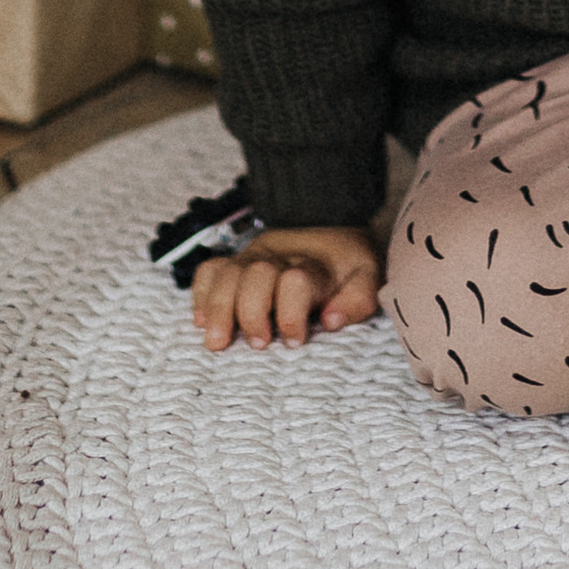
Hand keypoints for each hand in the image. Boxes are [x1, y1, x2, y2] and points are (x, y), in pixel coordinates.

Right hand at [191, 223, 379, 350]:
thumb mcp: (367, 278)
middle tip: (258, 343)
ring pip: (227, 273)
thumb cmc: (347, 263)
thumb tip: (330, 320)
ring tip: (217, 341)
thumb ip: (357, 300)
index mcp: (313, 263)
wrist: (330, 225)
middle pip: (256, 274)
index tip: (294, 340)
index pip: (296, 281)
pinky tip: (201, 320)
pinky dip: (201, 293)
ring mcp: (252, 257)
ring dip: (219, 308)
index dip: (291, 313)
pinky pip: (210, 270)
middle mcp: (278, 257)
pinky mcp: (236, 261)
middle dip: (252, 311)